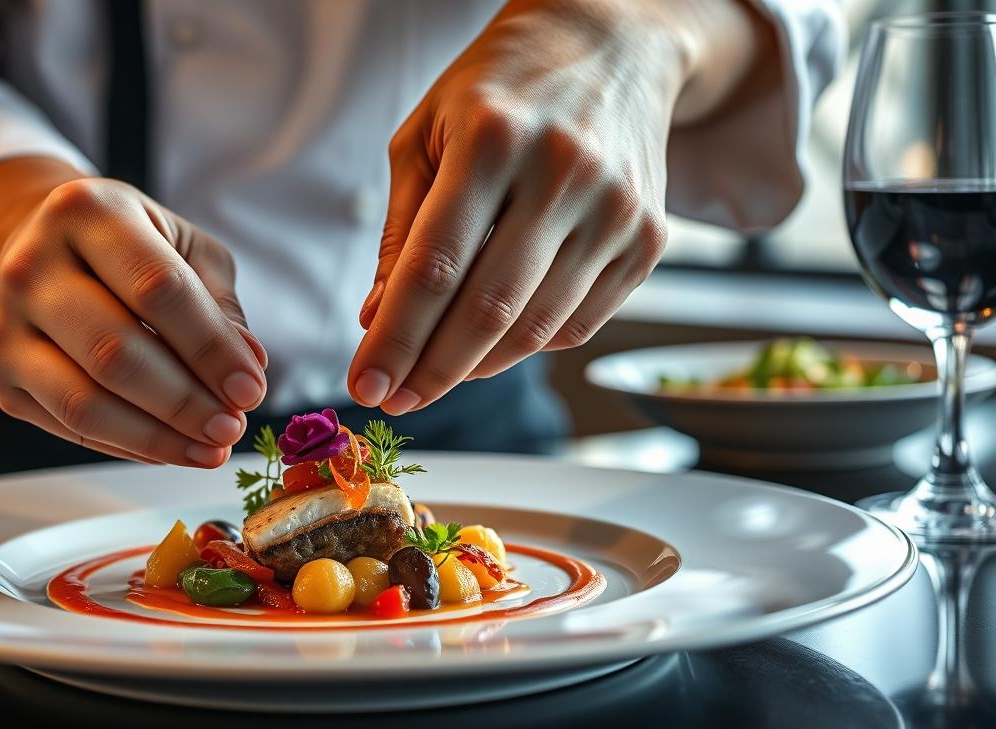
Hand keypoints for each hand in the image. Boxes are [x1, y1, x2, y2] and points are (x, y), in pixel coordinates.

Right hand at [0, 158, 267, 466]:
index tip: (251, 389)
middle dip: (185, 402)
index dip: (209, 347)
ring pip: (84, 401)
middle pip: (115, 351)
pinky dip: (129, 445)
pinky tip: (173, 449)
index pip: (157, 289)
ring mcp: (4, 323)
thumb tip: (247, 368)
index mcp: (85, 211)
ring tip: (211, 450)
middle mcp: (30, 264)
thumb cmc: (126, 249)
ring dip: (157, 437)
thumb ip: (218, 304)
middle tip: (232, 428)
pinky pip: (69, 426)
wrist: (35, 249)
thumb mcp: (182, 248)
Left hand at [349, 0, 767, 413]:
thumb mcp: (427, 135)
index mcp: (494, 138)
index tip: (366, 384)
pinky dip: (526, 347)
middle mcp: (563, 172)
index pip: (435, 266)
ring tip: (434, 377)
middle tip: (395, 398)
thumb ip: (402, 230)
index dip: (396, 338)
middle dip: (431, 371)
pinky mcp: (648, 239)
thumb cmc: (500, 89)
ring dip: (476, 368)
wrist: (613, 44)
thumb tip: (379, 320)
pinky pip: (578, 324)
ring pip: (535, 327)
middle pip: (488, 309)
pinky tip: (491, 344)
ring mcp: (615, 209)